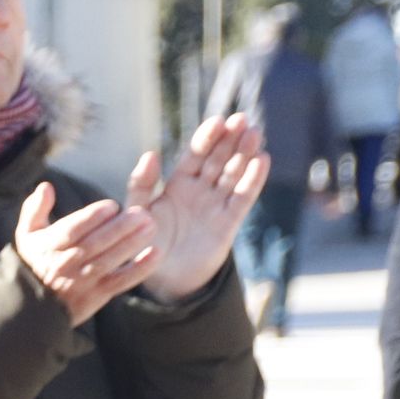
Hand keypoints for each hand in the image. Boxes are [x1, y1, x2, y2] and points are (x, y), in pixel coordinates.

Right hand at [13, 182, 157, 326]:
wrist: (37, 305)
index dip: (92, 217)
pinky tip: (156, 253)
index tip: (112, 205)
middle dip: (119, 228)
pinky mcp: (98, 294)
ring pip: (109, 261)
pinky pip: (121, 281)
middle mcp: (65, 264)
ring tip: (151, 225)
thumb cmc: (37, 261)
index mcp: (49, 246)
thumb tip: (46, 186)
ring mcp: (83, 280)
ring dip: (132, 243)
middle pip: (94, 244)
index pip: (72, 230)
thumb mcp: (27, 234)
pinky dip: (140, 268)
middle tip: (141, 212)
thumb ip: (35, 208)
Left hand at [127, 113, 270, 301]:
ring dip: (245, 154)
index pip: (194, 155)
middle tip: (242, 119)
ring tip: (255, 134)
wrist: (164, 279)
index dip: (206, 138)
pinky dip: (253, 180)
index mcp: (177, 184)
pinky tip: (261, 160)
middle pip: (218, 160)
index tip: (217, 121)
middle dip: (230, 139)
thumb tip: (151, 154)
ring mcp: (216, 205)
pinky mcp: (229, 222)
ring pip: (233, 174)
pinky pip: (243, 198)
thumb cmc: (147, 243)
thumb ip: (141, 185)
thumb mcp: (138, 212)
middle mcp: (200, 191)